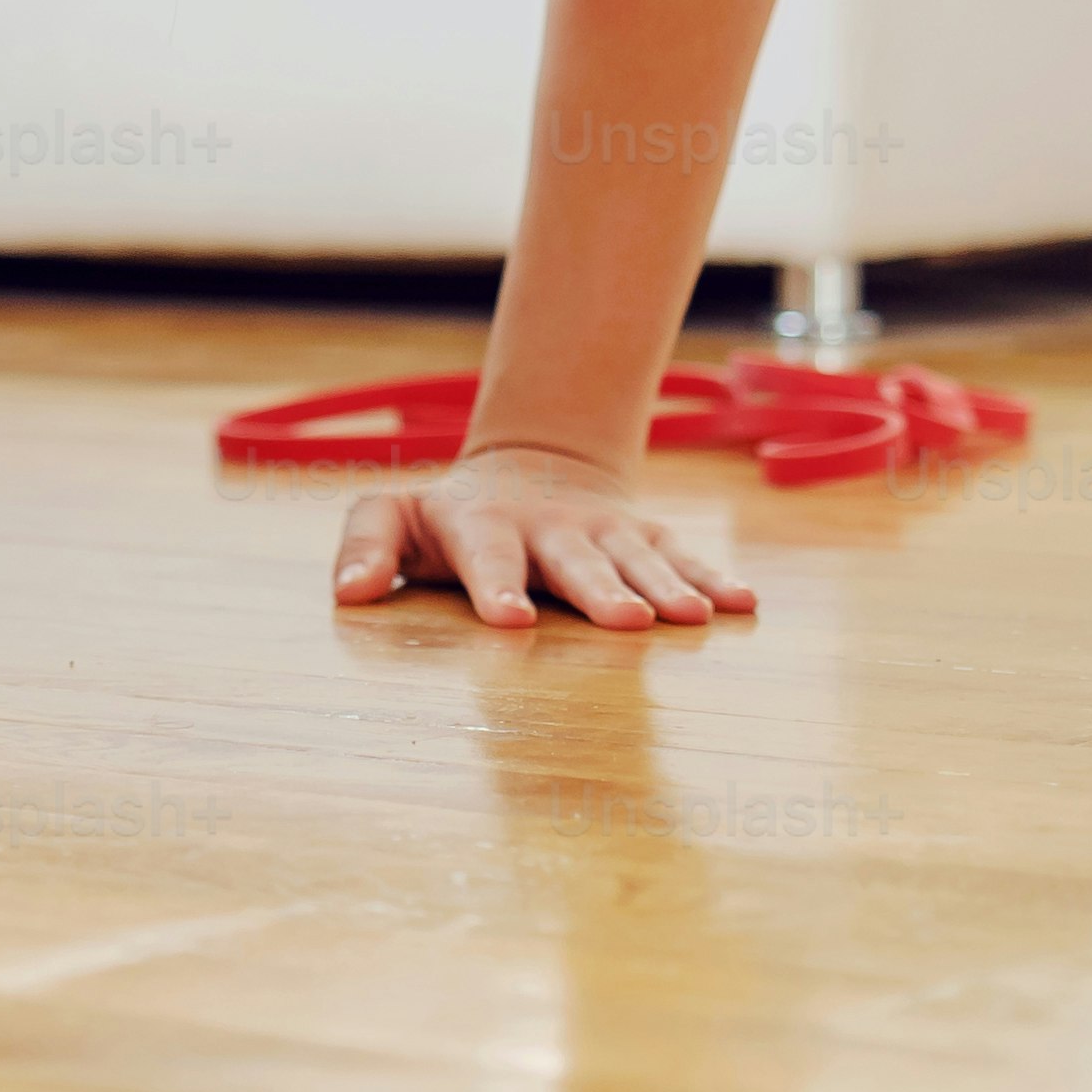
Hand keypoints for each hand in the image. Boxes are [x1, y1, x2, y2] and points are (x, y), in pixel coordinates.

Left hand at [331, 443, 754, 632]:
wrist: (533, 469)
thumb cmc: (450, 518)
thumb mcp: (395, 515)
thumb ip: (365, 543)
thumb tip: (348, 591)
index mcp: (484, 525)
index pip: (488, 556)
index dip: (498, 586)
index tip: (510, 622)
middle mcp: (551, 528)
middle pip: (577, 561)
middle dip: (601, 590)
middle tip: (626, 622)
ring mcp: (605, 532)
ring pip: (638, 560)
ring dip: (667, 588)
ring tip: (691, 619)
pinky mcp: (646, 540)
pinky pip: (683, 557)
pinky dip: (714, 578)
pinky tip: (744, 606)